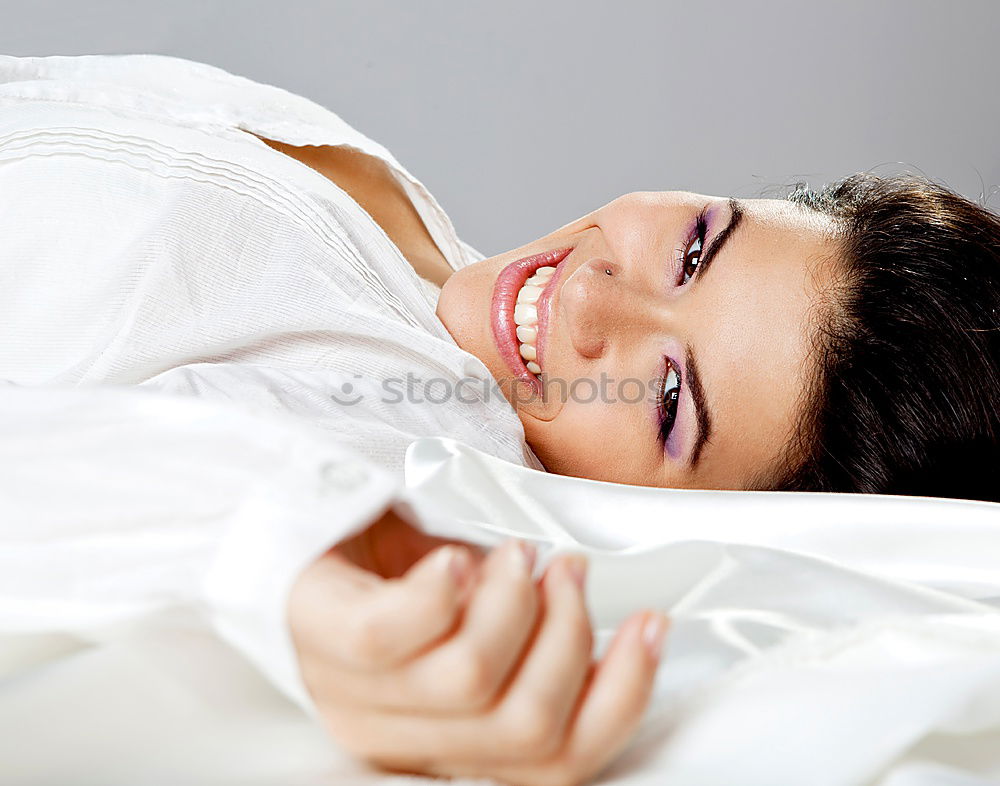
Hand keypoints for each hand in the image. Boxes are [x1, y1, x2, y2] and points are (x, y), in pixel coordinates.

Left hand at [288, 509, 668, 785]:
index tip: (648, 628)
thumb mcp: (480, 616)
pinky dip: (442, 591)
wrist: (308, 529)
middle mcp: (401, 738)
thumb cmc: (397, 575)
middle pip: (526, 725)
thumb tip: (606, 623)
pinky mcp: (319, 635)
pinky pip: (395, 635)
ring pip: (471, 678)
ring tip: (513, 554)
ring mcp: (352, 692)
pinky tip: (452, 558)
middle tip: (565, 571)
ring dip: (515, 602)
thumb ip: (534, 639)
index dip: (620, 696)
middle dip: (570, 635)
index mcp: (449, 746)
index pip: (557, 765)